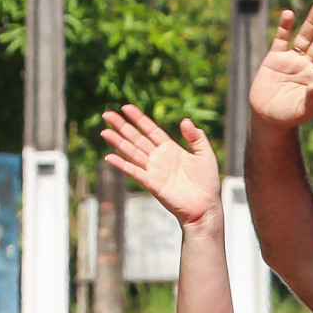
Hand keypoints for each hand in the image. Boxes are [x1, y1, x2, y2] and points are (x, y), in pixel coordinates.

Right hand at [100, 106, 221, 228]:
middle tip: (107, 114)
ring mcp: (154, 170)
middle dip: (122, 126)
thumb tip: (185, 120)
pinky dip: (122, 165)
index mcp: (170, 148)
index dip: (139, 118)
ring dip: (118, 142)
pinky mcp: (152, 184)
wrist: (206, 206)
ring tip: (104, 132)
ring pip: (132, 152)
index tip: (125, 107)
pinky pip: (134, 172)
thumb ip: (197, 137)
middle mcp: (159, 158)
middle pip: (136, 138)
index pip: (151, 130)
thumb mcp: (205, 155)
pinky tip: (109, 157)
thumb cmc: (207, 182)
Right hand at [246, 5, 312, 128]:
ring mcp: (292, 60)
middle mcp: (307, 66)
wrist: (268, 116)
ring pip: (304, 38)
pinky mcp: (275, 58)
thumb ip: (310, 99)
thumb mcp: (302, 111)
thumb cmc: (289, 116)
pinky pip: (281, 39)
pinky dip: (284, 26)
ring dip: (311, 23)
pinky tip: (289, 13)